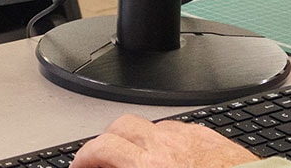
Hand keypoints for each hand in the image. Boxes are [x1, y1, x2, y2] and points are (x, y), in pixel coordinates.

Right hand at [70, 114, 259, 167]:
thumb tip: (112, 167)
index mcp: (149, 164)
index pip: (102, 148)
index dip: (84, 156)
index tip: (80, 166)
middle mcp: (168, 145)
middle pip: (123, 127)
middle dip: (107, 140)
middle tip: (102, 159)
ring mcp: (190, 137)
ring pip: (152, 126)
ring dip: (137, 139)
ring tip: (137, 159)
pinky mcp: (210, 137)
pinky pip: (180, 130)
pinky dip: (167, 140)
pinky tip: (171, 156)